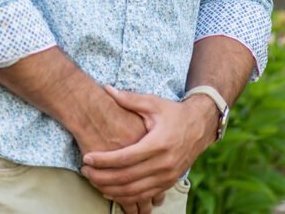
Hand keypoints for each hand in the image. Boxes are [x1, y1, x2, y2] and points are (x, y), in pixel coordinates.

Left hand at [82, 86, 215, 207]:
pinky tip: (110, 191)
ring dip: (112, 189)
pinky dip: (126, 197)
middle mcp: (164, 164)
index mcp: (158, 143)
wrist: (199, 127)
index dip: (104, 160)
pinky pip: (144, 195)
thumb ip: (129, 99)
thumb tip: (107, 88)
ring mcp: (167, 176)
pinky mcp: (168, 183)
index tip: (87, 157)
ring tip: (93, 181)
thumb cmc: (173, 113)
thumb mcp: (153, 103)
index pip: (126, 157)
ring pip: (135, 191)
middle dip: (103, 177)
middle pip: (128, 177)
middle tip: (85, 171)